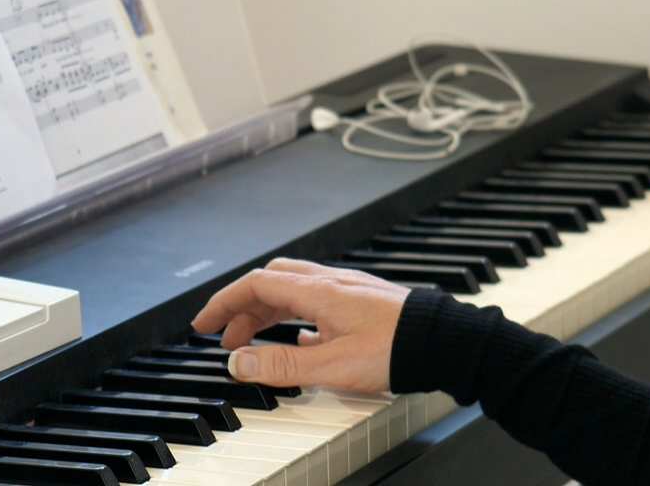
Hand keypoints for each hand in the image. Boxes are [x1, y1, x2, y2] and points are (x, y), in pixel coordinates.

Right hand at [189, 257, 411, 393]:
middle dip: (243, 308)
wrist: (445, 341)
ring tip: (254, 342)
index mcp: (317, 291)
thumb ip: (281, 364)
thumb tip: (237, 362)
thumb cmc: (396, 348)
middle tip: (226, 337)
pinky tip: (301, 340)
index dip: (224, 302)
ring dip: (268, 313)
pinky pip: (318, 302)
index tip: (204, 323)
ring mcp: (348, 291)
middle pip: (272, 284)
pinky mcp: (364, 303)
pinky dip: (296, 318)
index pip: (256, 284)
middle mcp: (330, 283)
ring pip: (294, 292)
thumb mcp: (330, 365)